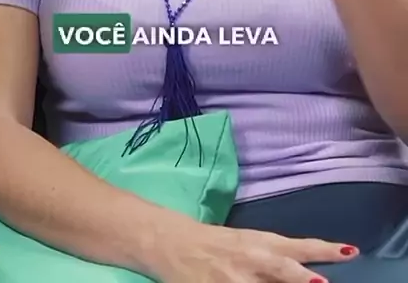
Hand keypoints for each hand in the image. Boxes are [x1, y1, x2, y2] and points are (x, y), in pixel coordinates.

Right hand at [154, 220, 358, 282]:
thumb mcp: (245, 242)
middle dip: (303, 278)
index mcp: (258, 242)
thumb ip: (272, 257)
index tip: (349, 252)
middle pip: (283, 269)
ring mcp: (233, 281)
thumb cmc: (213, 241)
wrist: (170, 242)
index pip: (298, 246)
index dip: (324, 251)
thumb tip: (304, 271)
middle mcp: (250, 260)